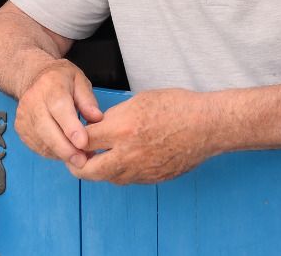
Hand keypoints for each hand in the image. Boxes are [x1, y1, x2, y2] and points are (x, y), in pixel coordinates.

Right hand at [15, 59, 103, 167]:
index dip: (71, 128)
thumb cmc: (61, 80)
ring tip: (79, 156)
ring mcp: (24, 117)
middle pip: (47, 130)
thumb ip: (88, 100)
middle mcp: (33, 101)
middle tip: (83, 161)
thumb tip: (97, 118)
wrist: (34, 78)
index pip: (59, 109)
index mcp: (51, 86)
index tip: (83, 143)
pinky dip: (53, 153)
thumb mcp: (79, 81)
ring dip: (61, 153)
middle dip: (66, 149)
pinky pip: (38, 147)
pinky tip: (65, 150)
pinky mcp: (21, 130)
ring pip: (42, 142)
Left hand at [68, 89, 211, 184]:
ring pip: (108, 178)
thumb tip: (96, 128)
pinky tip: (123, 160)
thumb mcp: (138, 101)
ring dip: (98, 170)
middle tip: (75, 157)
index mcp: (123, 129)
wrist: (206, 126)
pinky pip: (128, 180)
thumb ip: (113, 117)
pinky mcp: (153, 179)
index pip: (84, 140)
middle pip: (88, 170)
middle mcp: (129, 154)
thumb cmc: (176, 106)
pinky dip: (119, 172)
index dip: (74, 138)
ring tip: (97, 157)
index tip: (73, 135)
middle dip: (76, 164)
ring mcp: (141, 170)